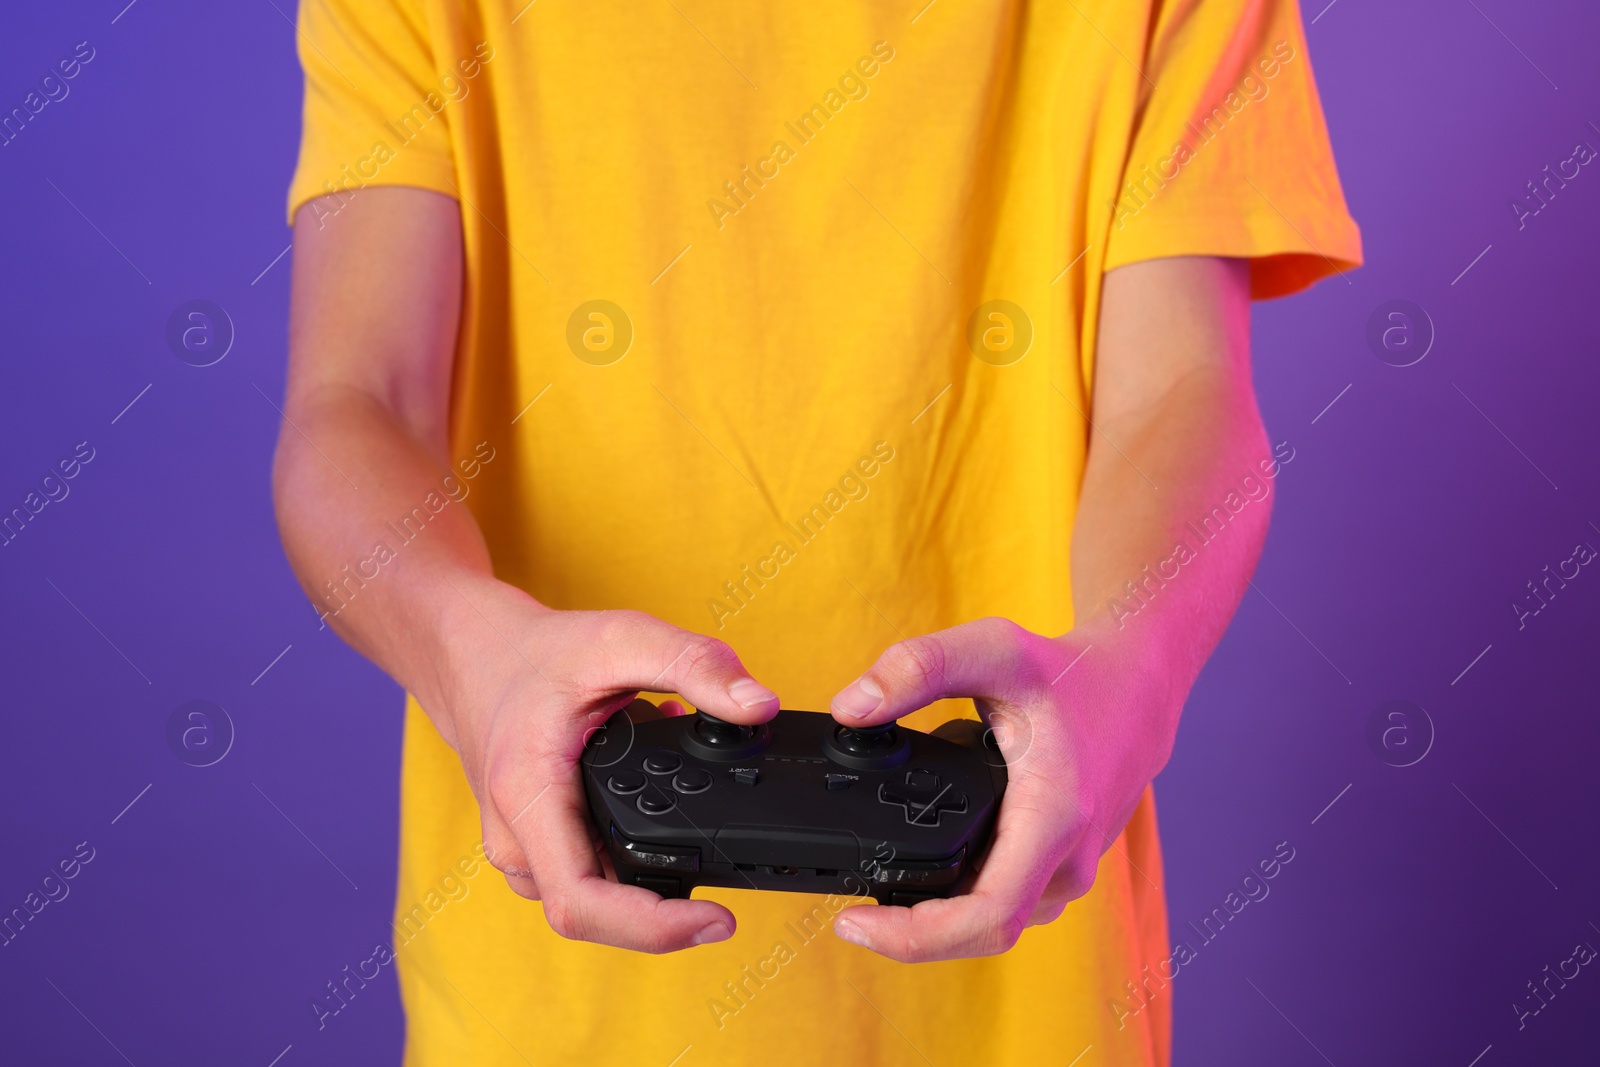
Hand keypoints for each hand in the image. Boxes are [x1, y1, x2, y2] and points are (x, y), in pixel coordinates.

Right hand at [435, 577, 779, 952]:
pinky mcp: (536, 846)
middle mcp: (516, 836)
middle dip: (664, 917)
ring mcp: (522, 848)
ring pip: (592, 900)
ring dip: (649, 888)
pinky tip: (662, 825)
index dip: (652, 928)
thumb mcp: (621, 639)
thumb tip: (758, 706)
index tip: (715, 922)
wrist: (476, 655)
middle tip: (724, 903)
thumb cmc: (539, 653)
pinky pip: (587, 878)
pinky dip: (631, 863)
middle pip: (594, 915)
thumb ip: (693, 666)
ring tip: (694, 842)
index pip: (582, 901)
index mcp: (527, 794)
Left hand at [827, 616, 1177, 962]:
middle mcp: (1068, 861)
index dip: (916, 937)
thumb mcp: (994, 649)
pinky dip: (959, 904)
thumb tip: (850, 707)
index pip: (988, 916)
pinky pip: (1006, 905)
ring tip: (876, 894)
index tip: (857, 923)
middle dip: (911, 935)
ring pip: (993, 924)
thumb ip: (918, 669)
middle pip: (982, 932)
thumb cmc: (1071, 672)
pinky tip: (921, 880)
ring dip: (936, 924)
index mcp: (1054, 817)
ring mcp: (1069, 872)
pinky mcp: (1062, 870)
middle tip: (849, 914)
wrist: (1137, 686)